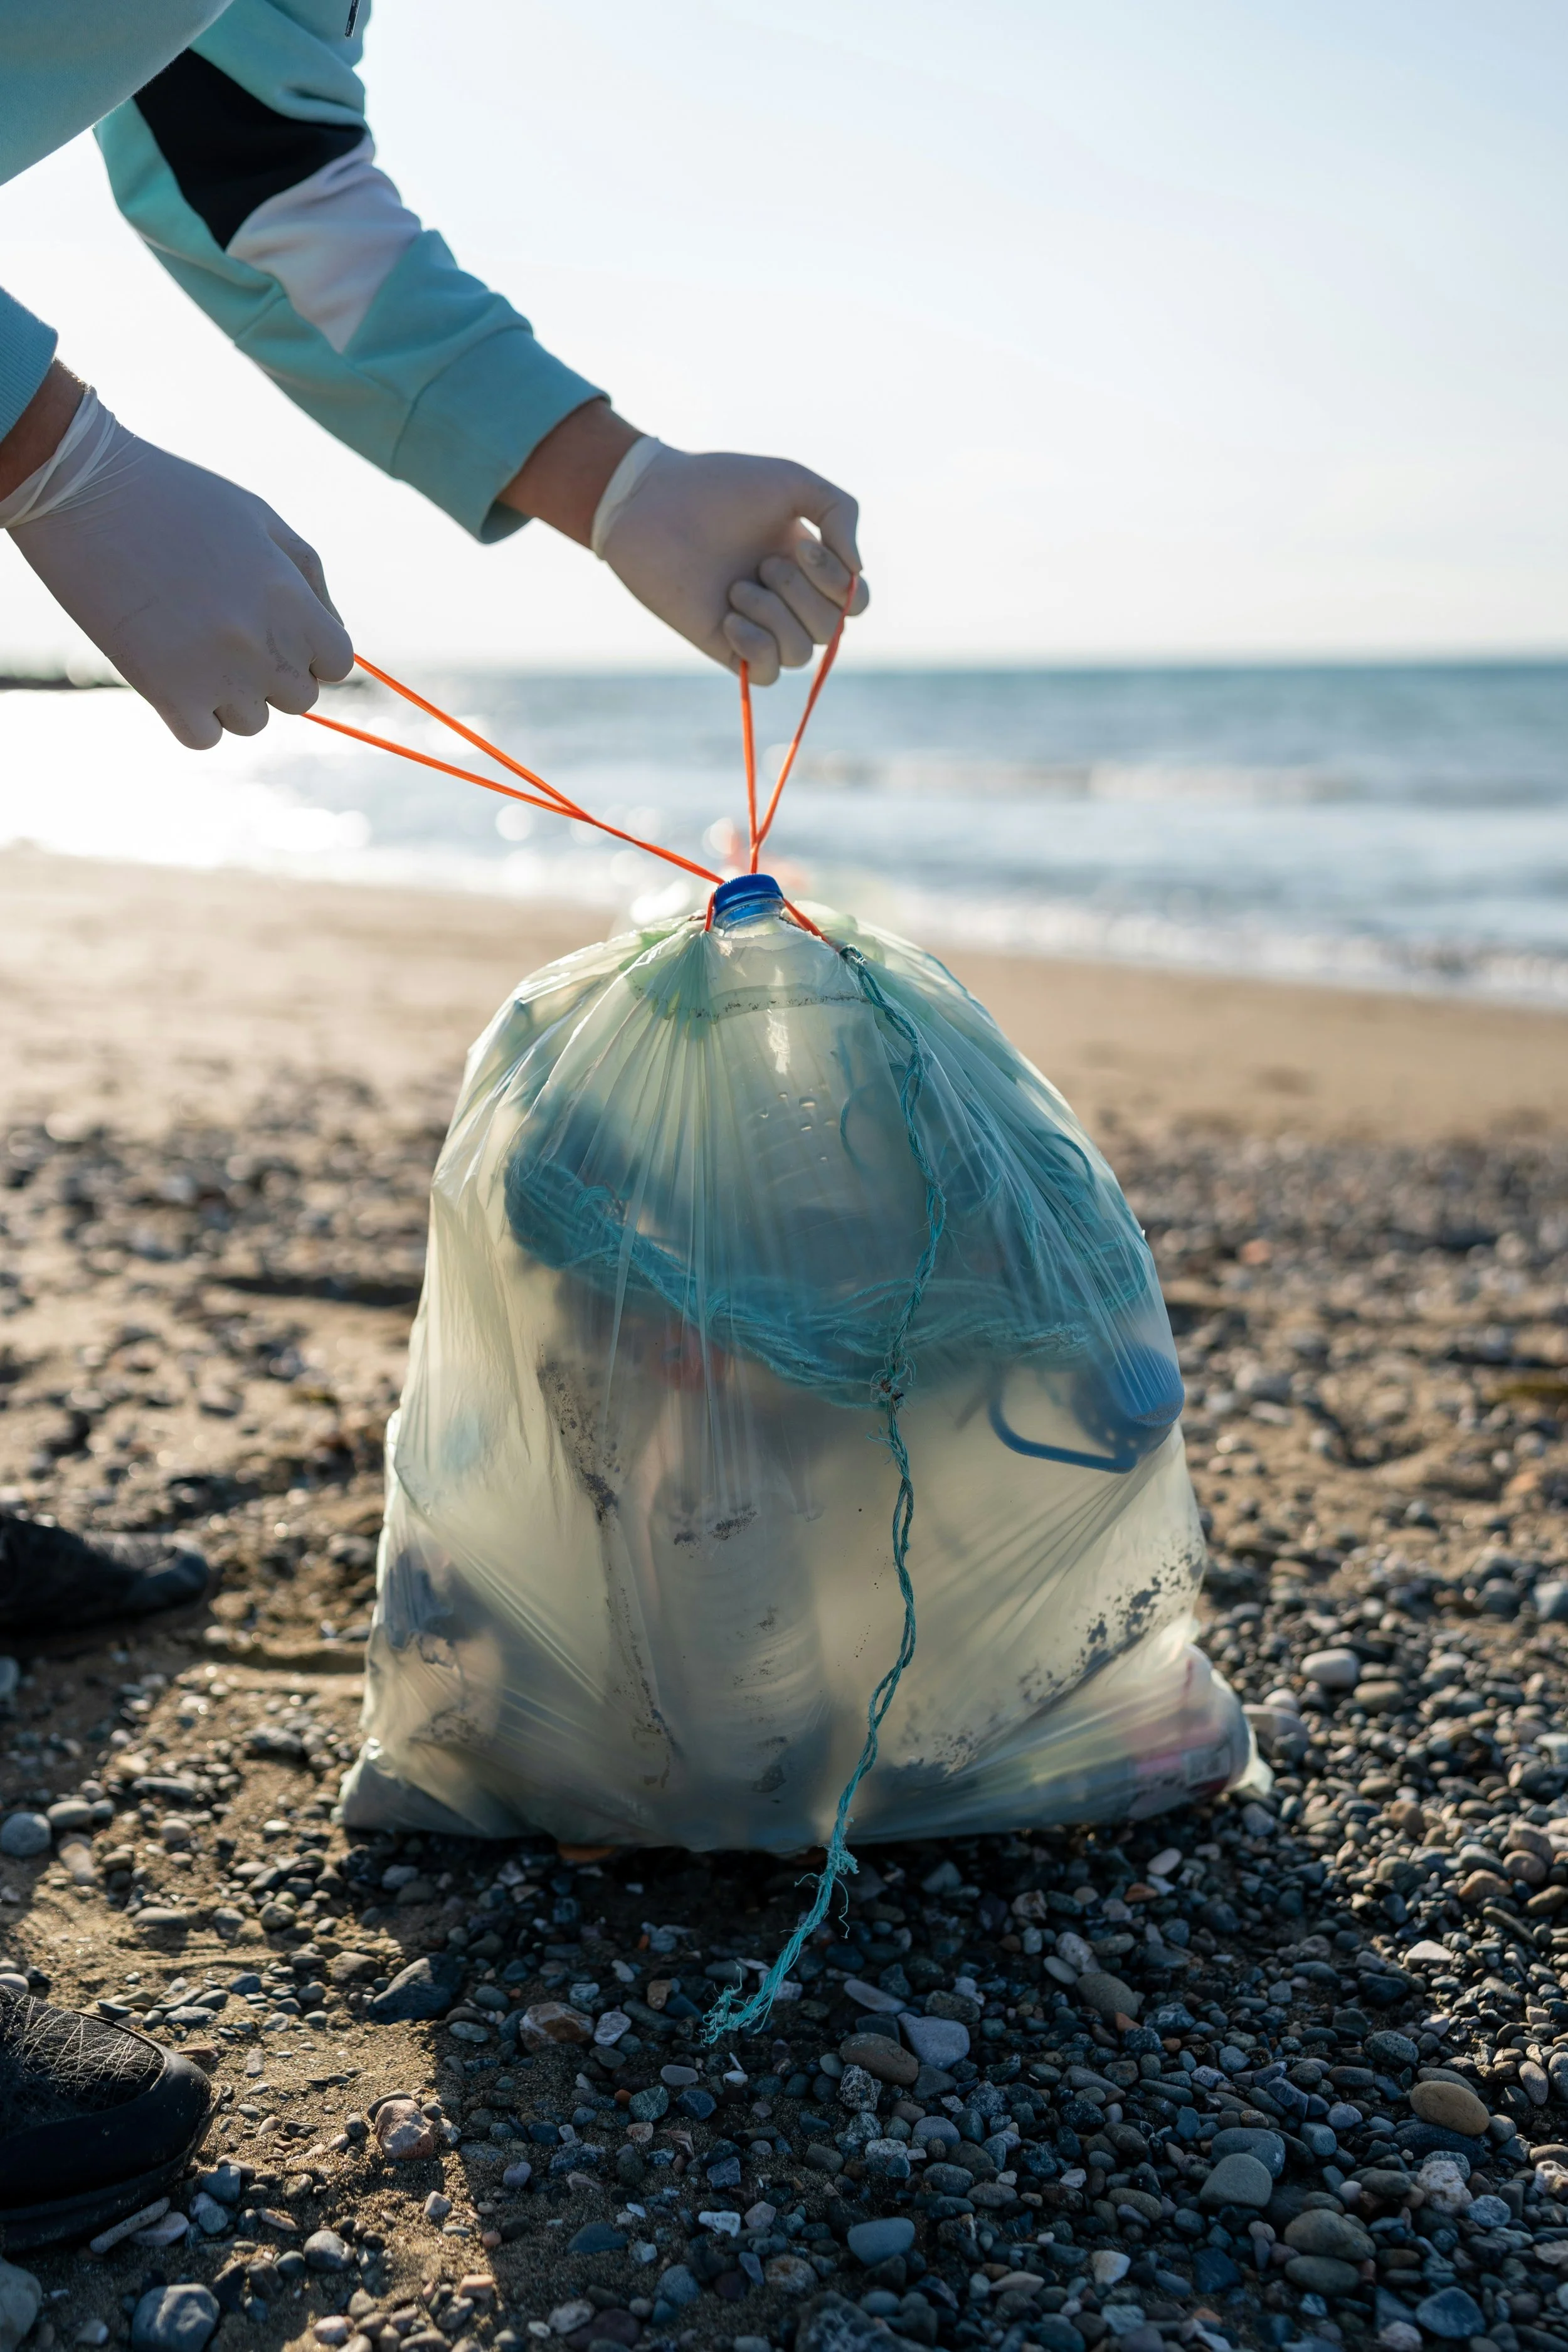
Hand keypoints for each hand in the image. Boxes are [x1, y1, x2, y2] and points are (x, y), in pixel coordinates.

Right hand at [4, 387, 351, 747]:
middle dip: (274, 673)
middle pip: (300, 699)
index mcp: (293, 603)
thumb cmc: (178, 499)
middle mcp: (264, 647)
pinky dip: (192, 717)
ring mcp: (217, 676)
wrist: (86, 491)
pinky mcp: (167, 694)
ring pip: (252, 722)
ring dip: (230, 695)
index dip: (313, 651)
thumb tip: (335, 636)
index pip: (338, 664)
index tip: (278, 630)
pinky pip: (204, 737)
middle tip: (228, 632)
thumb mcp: (261, 520)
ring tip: (191, 641)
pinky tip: (170, 670)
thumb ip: (309, 581)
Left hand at [592, 440, 867, 685]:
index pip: (853, 602)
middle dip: (803, 594)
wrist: (653, 502)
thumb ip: (841, 511)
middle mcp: (787, 599)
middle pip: (831, 629)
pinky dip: (757, 649)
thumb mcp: (793, 482)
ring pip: (801, 653)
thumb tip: (857, 569)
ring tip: (738, 587)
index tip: (802, 547)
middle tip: (762, 562)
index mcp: (808, 566)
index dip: (840, 586)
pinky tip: (729, 619)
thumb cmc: (718, 486)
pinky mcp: (725, 646)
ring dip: (776, 617)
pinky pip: (766, 675)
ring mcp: (756, 625)